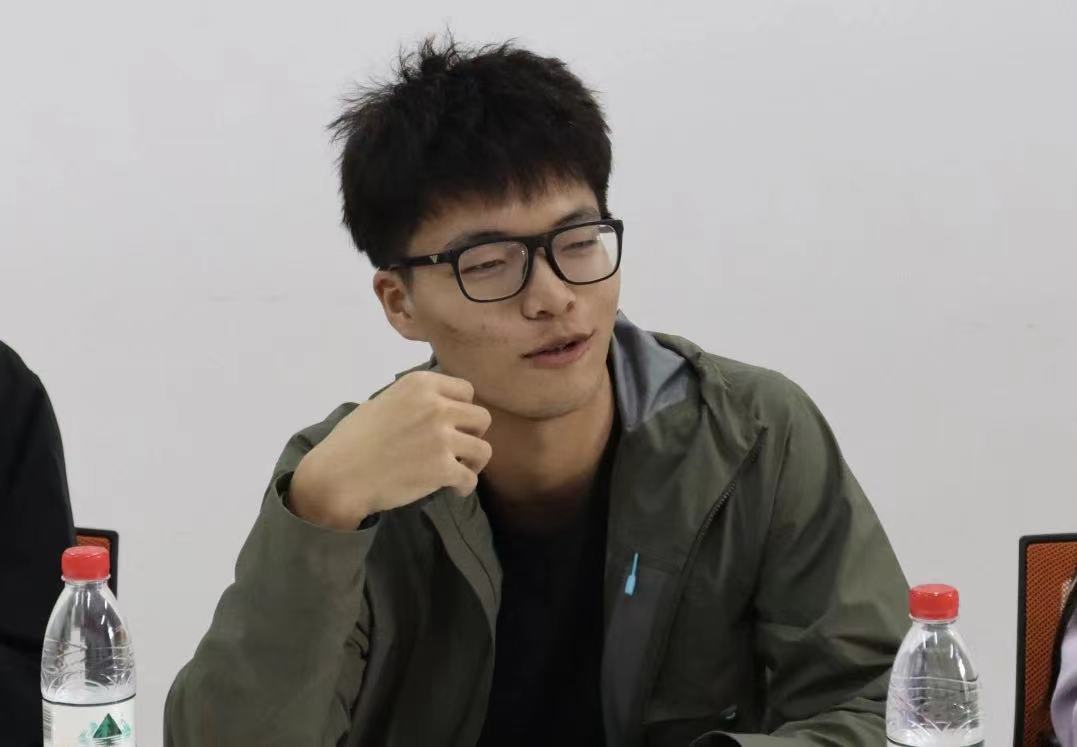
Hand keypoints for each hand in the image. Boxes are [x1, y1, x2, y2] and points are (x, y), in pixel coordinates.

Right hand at [289, 371, 491, 529]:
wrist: (339, 475)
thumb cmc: (353, 439)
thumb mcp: (383, 401)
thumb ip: (415, 400)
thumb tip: (436, 406)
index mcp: (421, 384)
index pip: (466, 390)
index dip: (462, 409)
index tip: (452, 424)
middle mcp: (436, 406)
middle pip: (482, 418)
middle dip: (473, 434)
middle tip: (458, 449)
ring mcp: (442, 437)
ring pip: (484, 449)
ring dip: (474, 462)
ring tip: (459, 470)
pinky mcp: (443, 468)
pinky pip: (471, 479)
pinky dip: (465, 487)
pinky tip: (454, 490)